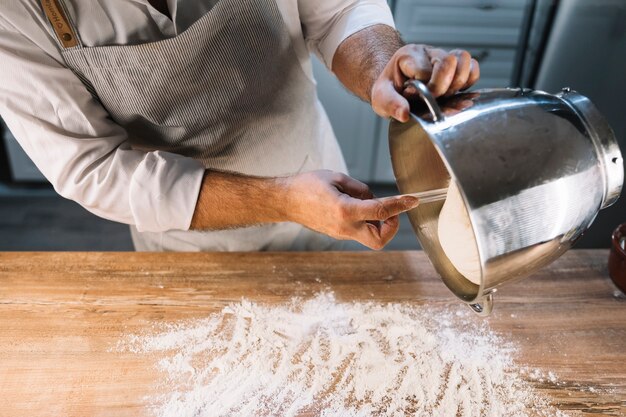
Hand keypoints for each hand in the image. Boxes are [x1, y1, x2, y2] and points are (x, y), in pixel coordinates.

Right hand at [283, 170, 419, 249]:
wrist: (286, 200)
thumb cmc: (307, 186)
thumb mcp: (337, 177)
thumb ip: (360, 189)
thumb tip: (373, 198)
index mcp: (345, 210)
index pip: (381, 211)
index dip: (400, 205)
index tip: (412, 200)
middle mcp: (344, 227)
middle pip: (379, 240)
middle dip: (390, 227)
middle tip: (389, 211)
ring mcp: (341, 234)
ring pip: (370, 237)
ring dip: (378, 223)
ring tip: (367, 204)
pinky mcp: (338, 234)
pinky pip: (359, 231)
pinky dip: (366, 221)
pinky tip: (356, 207)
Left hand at [371, 44, 479, 121]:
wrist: (395, 83)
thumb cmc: (390, 89)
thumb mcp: (381, 97)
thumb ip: (390, 104)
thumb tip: (404, 114)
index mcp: (408, 56)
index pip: (425, 71)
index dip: (425, 90)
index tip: (415, 97)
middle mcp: (428, 52)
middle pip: (448, 61)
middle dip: (443, 86)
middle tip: (433, 97)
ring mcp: (443, 56)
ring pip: (464, 58)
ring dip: (459, 81)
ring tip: (445, 94)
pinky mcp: (456, 64)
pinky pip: (473, 66)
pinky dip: (470, 80)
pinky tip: (456, 91)